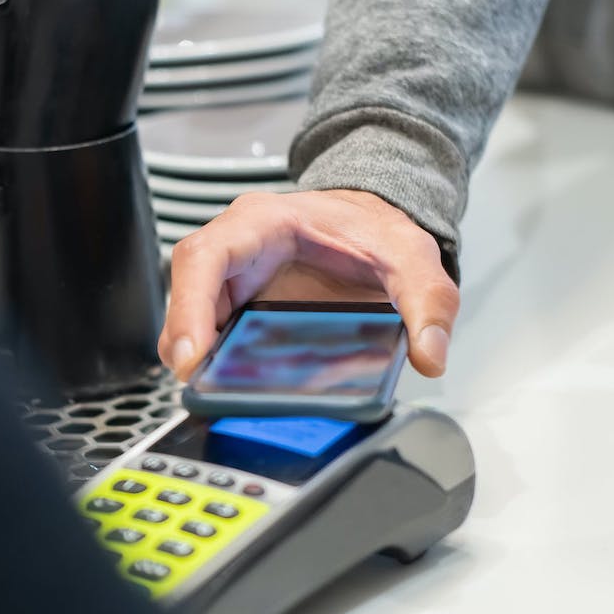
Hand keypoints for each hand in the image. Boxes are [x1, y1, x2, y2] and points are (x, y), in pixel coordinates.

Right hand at [157, 188, 459, 379]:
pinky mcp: (236, 304)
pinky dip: (213, 360)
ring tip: (211, 392)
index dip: (191, 305)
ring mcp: (232, 277)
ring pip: (190, 315)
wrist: (370, 222)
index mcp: (265, 222)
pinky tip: (228, 384)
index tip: (193, 352)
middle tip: (196, 384)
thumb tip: (430, 354)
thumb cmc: (373, 230)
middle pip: (187, 289)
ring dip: (194, 354)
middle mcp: (237, 246)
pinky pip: (210, 332)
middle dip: (183, 338)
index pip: (207, 255)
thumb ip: (429, 302)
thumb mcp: (412, 256)